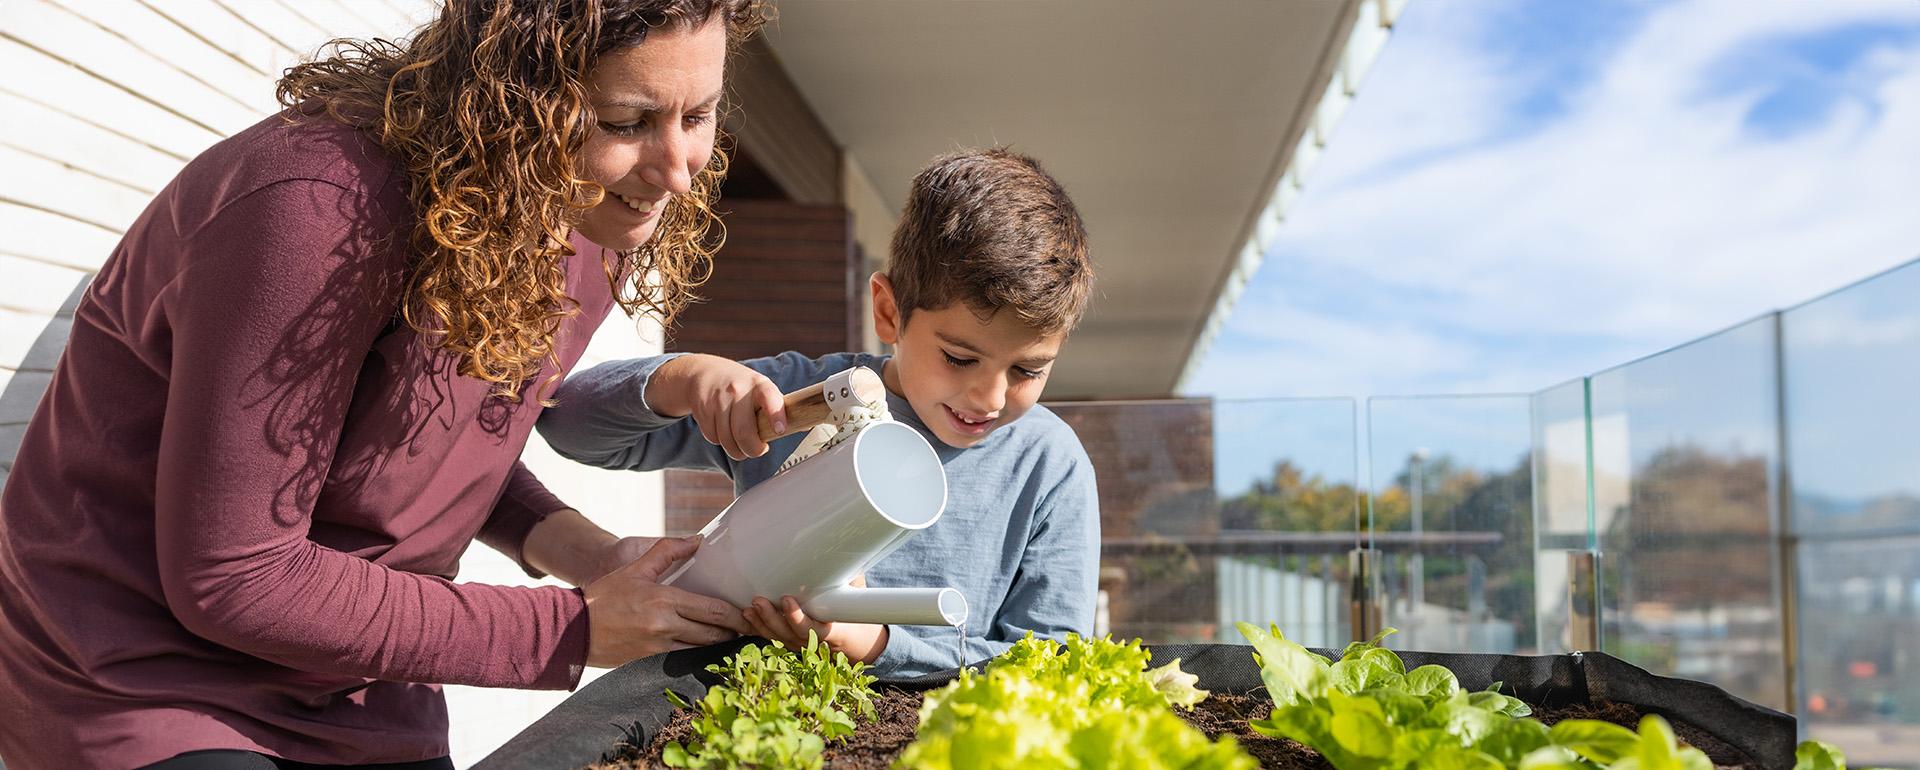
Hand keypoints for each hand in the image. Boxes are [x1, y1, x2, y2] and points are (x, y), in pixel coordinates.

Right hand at [583, 536, 751, 666]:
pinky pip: (684, 660)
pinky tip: (709, 652)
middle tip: (750, 628)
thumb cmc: (604, 597)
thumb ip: (666, 551)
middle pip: (713, 633)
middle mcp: (664, 626)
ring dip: (720, 646)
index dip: (736, 615)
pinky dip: (699, 655)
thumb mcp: (635, 569)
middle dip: (734, 632)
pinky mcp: (650, 663)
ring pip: (701, 649)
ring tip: (734, 639)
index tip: (750, 614)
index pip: (712, 609)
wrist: (572, 630)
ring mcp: (658, 648)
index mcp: (663, 600)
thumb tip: (697, 539)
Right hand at [647, 354, 785, 460]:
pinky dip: (720, 441)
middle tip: (757, 450)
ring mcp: (718, 400)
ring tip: (741, 444)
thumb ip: (779, 407)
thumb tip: (804, 428)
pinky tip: (724, 431)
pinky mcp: (702, 409)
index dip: (776, 415)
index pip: (769, 398)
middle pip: (744, 432)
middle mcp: (738, 390)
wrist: (703, 372)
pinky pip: (713, 438)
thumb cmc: (741, 385)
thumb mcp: (761, 388)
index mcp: (759, 385)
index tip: (780, 431)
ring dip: (736, 450)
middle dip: (752, 450)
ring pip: (727, 440)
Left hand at [744, 578, 888, 663]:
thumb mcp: (857, 593)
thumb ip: (848, 576)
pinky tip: (747, 615)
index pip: (812, 628)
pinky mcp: (788, 642)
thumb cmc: (853, 610)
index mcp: (832, 630)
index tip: (788, 600)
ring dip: (761, 622)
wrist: (854, 637)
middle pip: (788, 634)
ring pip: (777, 637)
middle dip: (771, 618)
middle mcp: (812, 641)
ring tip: (750, 607)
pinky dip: (758, 628)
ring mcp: (799, 644)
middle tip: (759, 601)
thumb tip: (841, 550)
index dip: (797, 617)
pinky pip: (771, 637)